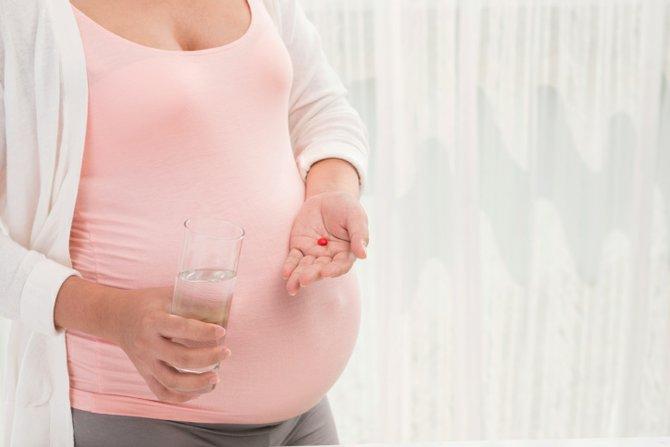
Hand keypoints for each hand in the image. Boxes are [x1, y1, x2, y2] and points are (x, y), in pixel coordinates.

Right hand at [110, 287, 231, 402]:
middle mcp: (147, 344)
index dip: (204, 332)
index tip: (222, 331)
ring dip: (198, 384)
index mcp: (154, 321)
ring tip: (217, 377)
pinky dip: (183, 396)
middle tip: (226, 352)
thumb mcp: (167, 294)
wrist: (117, 317)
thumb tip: (224, 305)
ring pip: (172, 382)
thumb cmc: (149, 303)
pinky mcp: (144, 374)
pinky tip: (200, 390)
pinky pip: (162, 393)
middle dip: (208, 358)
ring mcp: (145, 363)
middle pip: (181, 359)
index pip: (182, 328)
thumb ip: (192, 299)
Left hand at [282, 191, 368, 294]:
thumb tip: (363, 255)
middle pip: (321, 269)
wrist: (328, 199)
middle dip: (312, 274)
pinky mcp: (299, 247)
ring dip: (298, 277)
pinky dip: (289, 266)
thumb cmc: (347, 208)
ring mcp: (313, 254)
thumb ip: (359, 234)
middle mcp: (329, 258)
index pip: (341, 265)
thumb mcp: (356, 216)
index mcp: (346, 253)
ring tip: (291, 286)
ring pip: (305, 268)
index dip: (334, 270)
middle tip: (304, 279)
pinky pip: (294, 259)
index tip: (326, 273)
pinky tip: (285, 274)